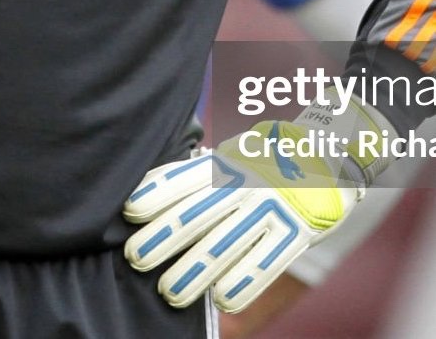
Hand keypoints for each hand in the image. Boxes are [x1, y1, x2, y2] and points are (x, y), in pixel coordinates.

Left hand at [123, 95, 392, 313]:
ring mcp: (272, 208)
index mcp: (225, 163)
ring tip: (169, 290)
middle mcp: (245, 184)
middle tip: (136, 257)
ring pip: (226, 244)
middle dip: (163, 238)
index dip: (156, 195)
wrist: (327, 155)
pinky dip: (242, 282)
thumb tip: (146, 190)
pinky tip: (221, 299)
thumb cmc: (262, 162)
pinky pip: (266, 262)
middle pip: (197, 213)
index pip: (184, 178)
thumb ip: (195, 174)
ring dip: (194, 270)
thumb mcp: (229, 156)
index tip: (128, 212)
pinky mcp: (296, 232)